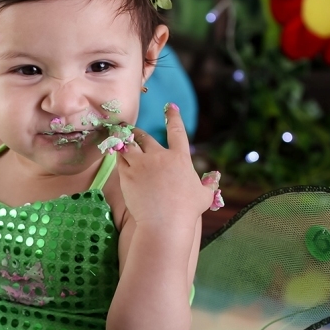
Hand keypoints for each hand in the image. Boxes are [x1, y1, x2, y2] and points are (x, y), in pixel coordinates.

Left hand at [116, 103, 217, 227]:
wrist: (164, 223)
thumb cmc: (186, 212)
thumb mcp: (203, 196)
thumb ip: (209, 184)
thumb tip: (214, 177)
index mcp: (180, 158)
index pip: (177, 131)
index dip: (173, 117)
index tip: (170, 106)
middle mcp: (160, 156)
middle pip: (146, 137)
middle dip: (139, 133)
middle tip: (133, 131)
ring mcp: (142, 164)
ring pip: (129, 145)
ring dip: (125, 140)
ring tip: (119, 137)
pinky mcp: (127, 173)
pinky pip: (119, 158)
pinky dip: (117, 153)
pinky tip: (115, 153)